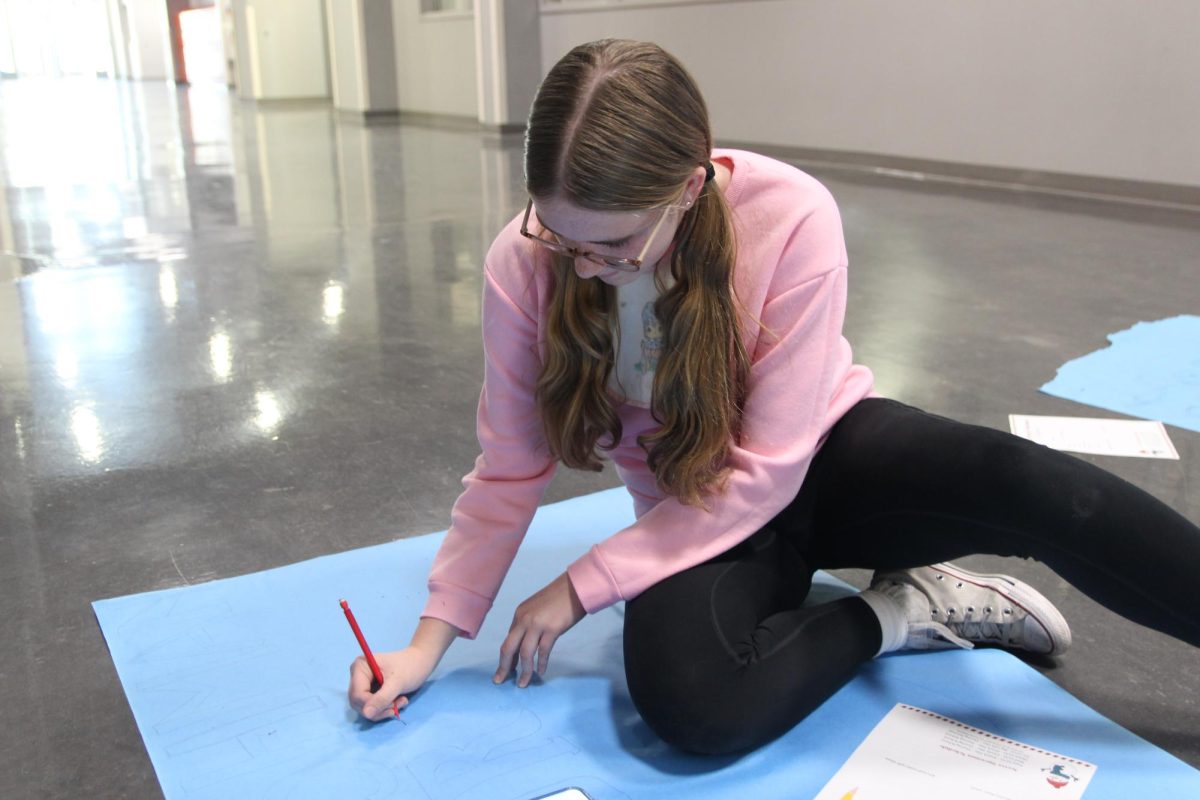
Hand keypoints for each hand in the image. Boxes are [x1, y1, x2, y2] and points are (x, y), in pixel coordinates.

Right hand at [347, 646, 437, 720]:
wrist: (419, 662)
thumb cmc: (410, 667)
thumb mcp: (397, 683)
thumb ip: (382, 698)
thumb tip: (366, 714)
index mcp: (360, 667)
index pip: (357, 694)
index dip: (371, 705)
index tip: (393, 705)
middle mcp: (357, 675)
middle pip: (359, 703)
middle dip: (379, 708)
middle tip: (398, 704)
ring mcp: (363, 683)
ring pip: (365, 708)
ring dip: (384, 710)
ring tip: (401, 701)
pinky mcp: (369, 691)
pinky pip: (372, 707)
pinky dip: (385, 708)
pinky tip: (398, 701)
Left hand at [495, 572, 585, 687]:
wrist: (576, 587)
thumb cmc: (559, 598)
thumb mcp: (537, 609)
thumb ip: (529, 624)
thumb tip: (525, 644)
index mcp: (519, 614)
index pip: (509, 640)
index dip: (506, 657)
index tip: (505, 669)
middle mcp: (524, 619)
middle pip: (509, 648)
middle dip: (504, 666)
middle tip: (500, 680)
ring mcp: (537, 624)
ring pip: (525, 653)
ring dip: (524, 671)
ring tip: (523, 683)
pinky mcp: (552, 629)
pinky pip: (543, 651)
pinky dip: (541, 664)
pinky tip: (541, 672)